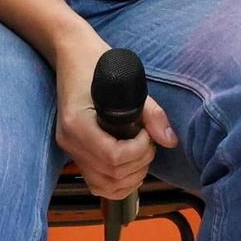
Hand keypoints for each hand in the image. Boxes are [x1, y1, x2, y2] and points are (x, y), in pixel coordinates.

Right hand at [53, 31, 179, 201]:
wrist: (72, 54)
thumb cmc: (98, 63)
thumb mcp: (129, 81)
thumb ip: (152, 113)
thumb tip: (170, 140)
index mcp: (77, 124)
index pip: (113, 157)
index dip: (139, 150)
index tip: (146, 131)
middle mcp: (70, 142)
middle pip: (111, 175)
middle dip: (140, 162)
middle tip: (148, 140)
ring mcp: (69, 149)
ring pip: (104, 185)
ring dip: (131, 176)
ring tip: (141, 151)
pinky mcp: (74, 153)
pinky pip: (96, 182)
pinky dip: (118, 182)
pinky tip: (131, 164)